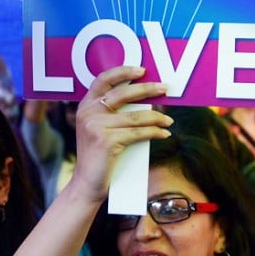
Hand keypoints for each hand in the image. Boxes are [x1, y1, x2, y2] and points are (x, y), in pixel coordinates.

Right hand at [68, 65, 170, 202]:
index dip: (123, 71)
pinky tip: (164, 133)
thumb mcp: (100, 129)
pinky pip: (138, 133)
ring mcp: (97, 126)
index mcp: (85, 106)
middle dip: (147, 89)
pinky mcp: (107, 141)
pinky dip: (154, 132)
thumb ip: (112, 113)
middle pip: (123, 93)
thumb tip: (146, 100)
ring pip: (135, 116)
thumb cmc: (99, 157)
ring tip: (169, 120)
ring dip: (157, 117)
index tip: (142, 70)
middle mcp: (89, 112)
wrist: (87, 185)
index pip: (103, 79)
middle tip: (164, 88)